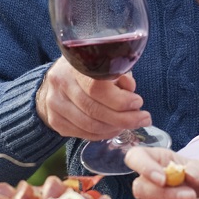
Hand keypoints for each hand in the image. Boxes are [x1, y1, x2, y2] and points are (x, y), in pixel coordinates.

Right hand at [34, 62, 150, 140]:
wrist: (58, 80)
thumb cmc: (88, 71)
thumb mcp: (104, 64)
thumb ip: (119, 74)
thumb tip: (130, 89)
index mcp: (74, 64)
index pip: (96, 87)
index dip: (119, 99)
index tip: (137, 102)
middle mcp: (60, 83)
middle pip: (94, 110)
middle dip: (123, 118)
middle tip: (143, 119)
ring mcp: (55, 104)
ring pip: (89, 125)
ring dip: (114, 128)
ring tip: (129, 124)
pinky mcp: (55, 121)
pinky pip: (83, 134)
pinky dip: (102, 134)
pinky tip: (114, 129)